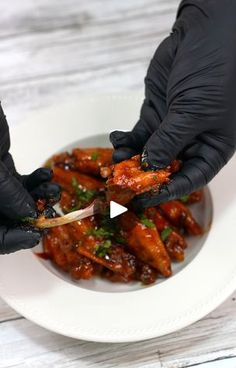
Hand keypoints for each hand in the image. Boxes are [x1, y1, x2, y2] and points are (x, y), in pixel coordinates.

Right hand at [0, 105, 60, 253]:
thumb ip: (9, 196)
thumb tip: (29, 215)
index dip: (12, 239)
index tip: (35, 235)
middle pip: (6, 221)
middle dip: (30, 218)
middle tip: (50, 214)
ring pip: (17, 203)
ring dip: (38, 199)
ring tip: (53, 192)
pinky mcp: (1, 171)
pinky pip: (20, 184)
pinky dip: (36, 182)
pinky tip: (46, 175)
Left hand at [110, 0, 235, 207]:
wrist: (206, 30)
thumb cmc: (217, 70)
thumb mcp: (193, 112)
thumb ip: (169, 142)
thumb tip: (148, 169)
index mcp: (213, 147)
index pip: (189, 179)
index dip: (167, 191)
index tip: (143, 200)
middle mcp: (193, 141)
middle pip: (166, 169)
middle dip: (143, 178)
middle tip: (121, 185)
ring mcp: (172, 127)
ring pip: (148, 153)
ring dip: (130, 160)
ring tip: (115, 162)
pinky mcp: (156, 113)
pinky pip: (139, 134)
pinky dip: (126, 140)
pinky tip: (117, 140)